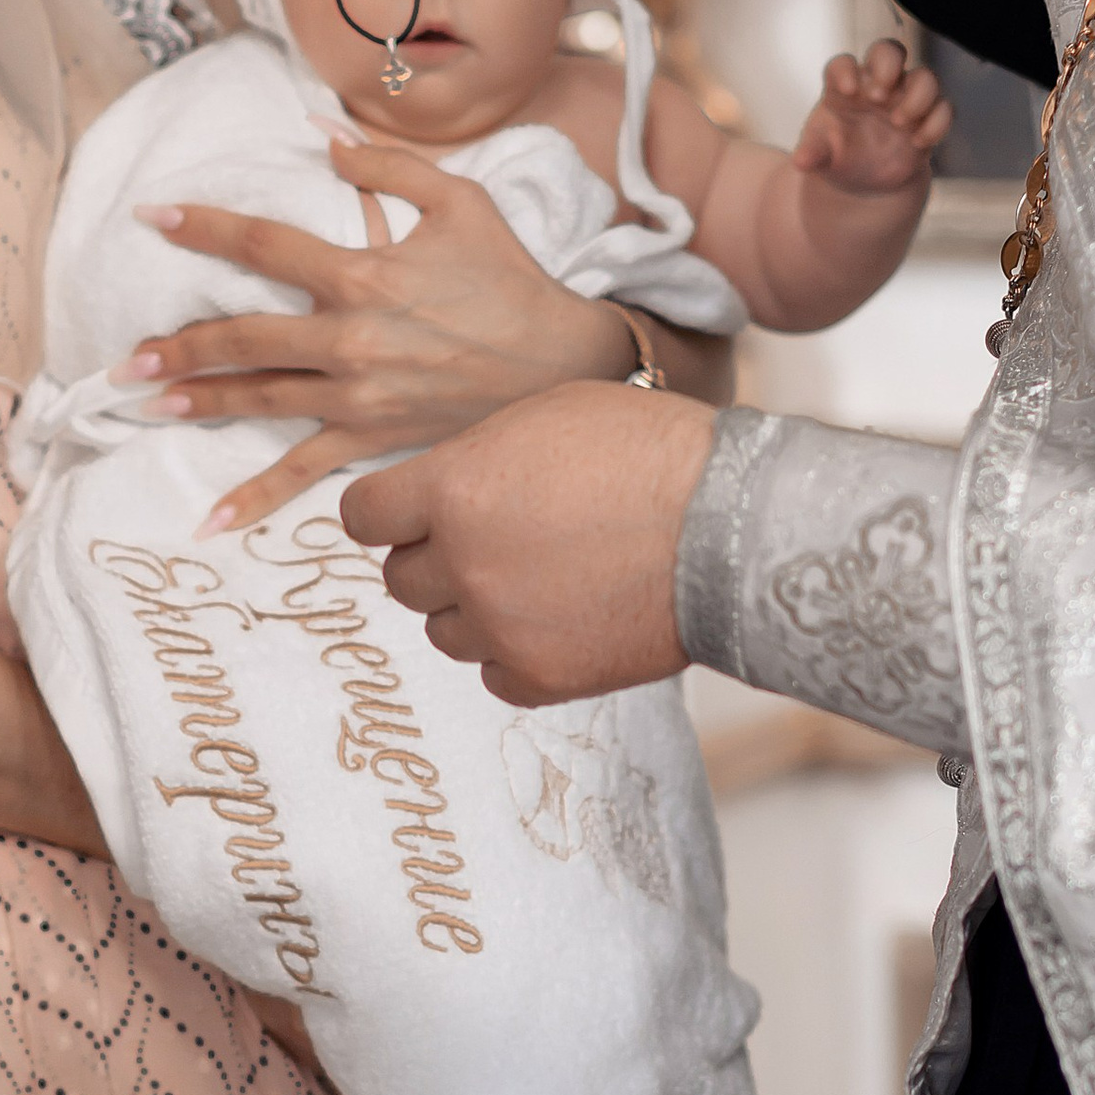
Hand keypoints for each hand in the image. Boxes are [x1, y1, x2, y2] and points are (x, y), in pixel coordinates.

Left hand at [118, 133, 632, 531]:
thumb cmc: (512, 278)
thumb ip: (384, 166)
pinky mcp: (374, 439)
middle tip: (125, 353)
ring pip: (258, 399)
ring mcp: (358, 396)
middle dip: (176, 342)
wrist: (566, 363)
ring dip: (196, 401)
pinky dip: (256, 498)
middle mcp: (349, 338)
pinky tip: (211, 520)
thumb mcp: (458, 201)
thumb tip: (322, 138)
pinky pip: (304, 472)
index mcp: (362, 274)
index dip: (202, 227)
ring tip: (145, 400)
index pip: (262, 246)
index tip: (151, 217)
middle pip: (241, 336)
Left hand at [340, 380, 714, 706]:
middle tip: (495, 542)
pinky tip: (561, 619)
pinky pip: (494, 674)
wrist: (732, 526)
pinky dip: (517, 652)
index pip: (362, 517)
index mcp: (453, 489)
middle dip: (437, 559)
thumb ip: (476, 458)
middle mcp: (463, 564)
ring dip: (475, 608)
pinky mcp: (540, 678)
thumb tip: (442, 489)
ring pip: (445, 631)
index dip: (387, 514)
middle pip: (402, 579)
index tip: (410, 516)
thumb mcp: (549, 416)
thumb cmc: (651, 453)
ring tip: (538, 580)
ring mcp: (500, 627)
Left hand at [792, 40, 954, 194]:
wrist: (863, 180)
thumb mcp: (819, 157)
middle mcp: (877, 84)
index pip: (843, 63)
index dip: (846, 70)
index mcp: (844, 85)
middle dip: (888, 64)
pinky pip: (944, 108)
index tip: (848, 91)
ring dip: (918, 95)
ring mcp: (905, 98)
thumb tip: (800, 161)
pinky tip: (918, 143)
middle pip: (889, 50)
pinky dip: (936, 122)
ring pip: (925, 75)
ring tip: (900, 123)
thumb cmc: (837, 155)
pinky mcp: (927, 118)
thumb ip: (812, 154)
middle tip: (879, 96)